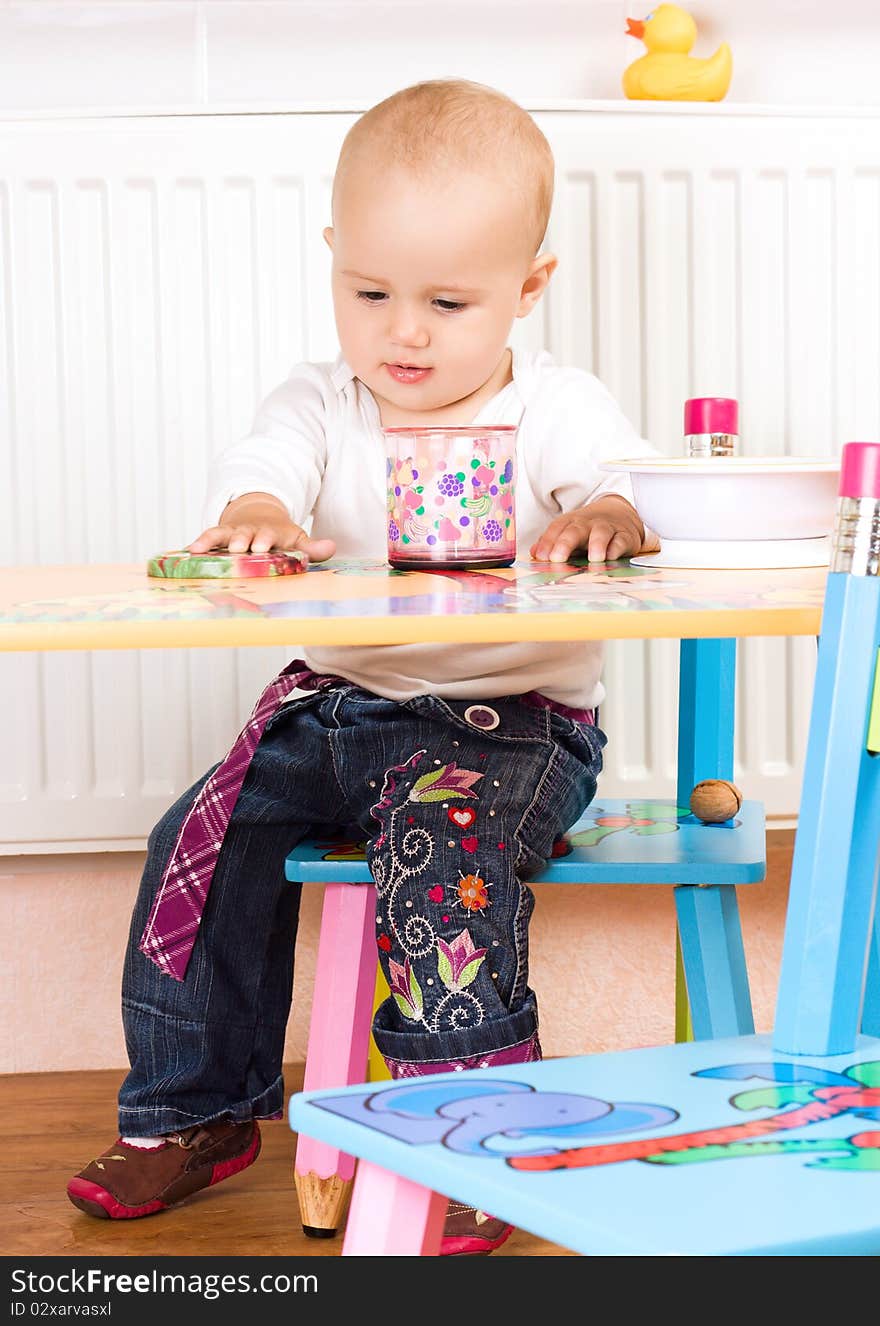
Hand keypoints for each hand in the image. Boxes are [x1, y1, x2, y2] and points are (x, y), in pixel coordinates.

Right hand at [187, 493, 335, 561]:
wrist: (258, 515)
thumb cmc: (279, 535)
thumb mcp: (297, 539)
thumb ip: (312, 548)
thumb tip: (331, 547)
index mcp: (271, 533)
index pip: (269, 535)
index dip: (266, 540)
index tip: (263, 547)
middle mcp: (250, 531)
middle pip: (244, 536)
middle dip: (241, 542)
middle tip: (236, 549)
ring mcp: (233, 533)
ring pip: (222, 535)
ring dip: (213, 542)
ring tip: (201, 550)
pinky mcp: (219, 535)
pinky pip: (207, 537)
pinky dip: (198, 543)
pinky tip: (187, 551)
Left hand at [530, 494, 660, 563]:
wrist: (620, 515)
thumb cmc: (589, 530)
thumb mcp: (569, 533)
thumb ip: (551, 544)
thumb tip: (534, 553)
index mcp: (571, 522)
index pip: (556, 529)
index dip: (547, 542)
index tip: (541, 557)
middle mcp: (588, 524)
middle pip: (575, 530)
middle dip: (565, 543)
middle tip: (557, 558)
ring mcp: (607, 529)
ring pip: (601, 533)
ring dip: (596, 544)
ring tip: (594, 558)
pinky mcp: (625, 537)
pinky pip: (621, 541)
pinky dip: (617, 549)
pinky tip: (611, 557)